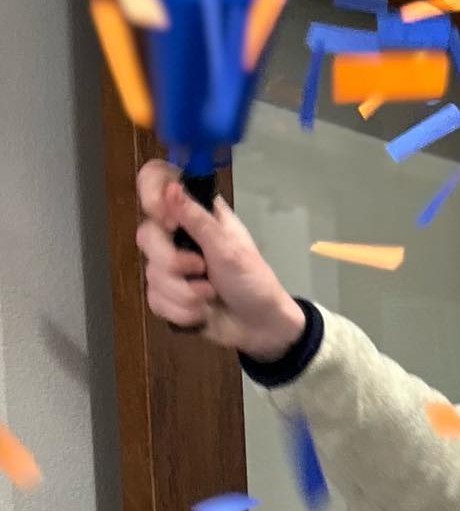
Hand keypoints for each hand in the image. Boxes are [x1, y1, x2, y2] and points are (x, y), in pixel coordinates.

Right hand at [135, 159, 304, 360]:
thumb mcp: (230, 249)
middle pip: (146, 235)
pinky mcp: (167, 295)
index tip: (166, 221)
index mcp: (197, 213)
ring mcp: (170, 265)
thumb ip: (198, 220)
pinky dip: (181, 310)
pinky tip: (202, 312)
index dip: (151, 195)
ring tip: (211, 295)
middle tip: (203, 270)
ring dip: (185, 292)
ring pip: (151, 273)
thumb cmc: (254, 282)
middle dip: (173, 262)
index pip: (157, 182)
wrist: (261, 328)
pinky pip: (155, 300)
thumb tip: (170, 188)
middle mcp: (179, 235)